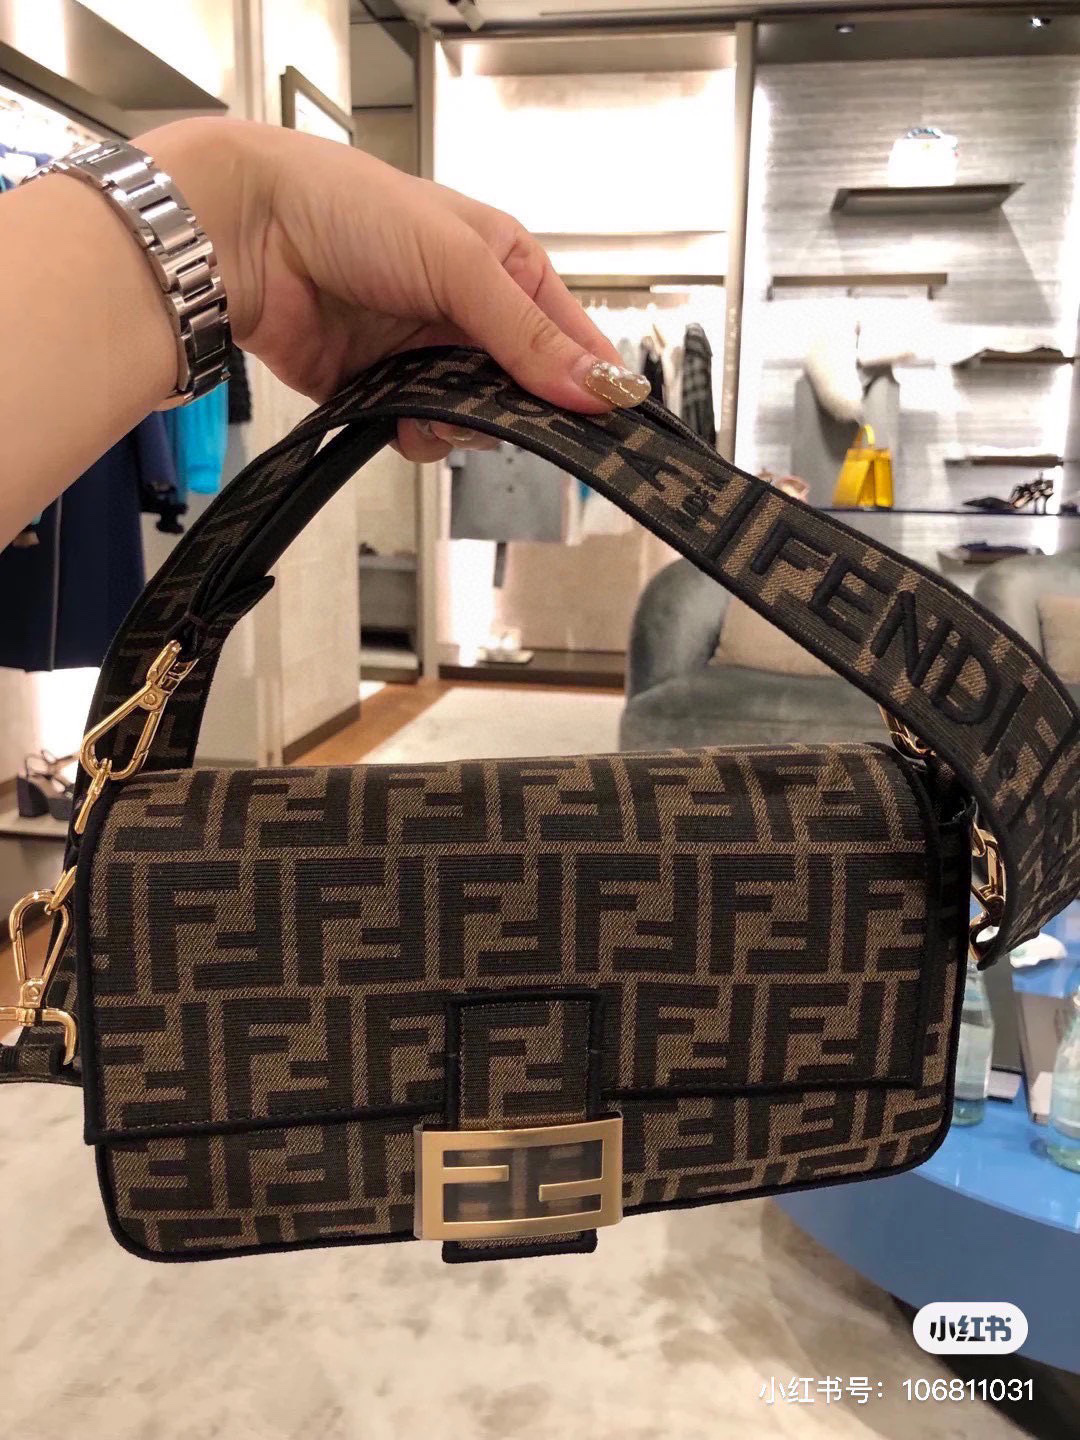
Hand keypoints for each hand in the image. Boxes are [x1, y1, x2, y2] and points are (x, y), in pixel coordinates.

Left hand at [142, 118, 650, 460]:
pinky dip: (418, 437)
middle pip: (526, 391)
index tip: (604, 420)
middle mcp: (471, 315)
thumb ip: (529, 334)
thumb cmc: (349, 211)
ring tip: (431, 405)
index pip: (570, 337)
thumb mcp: (460, 264)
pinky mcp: (383, 391)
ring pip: (476, 422)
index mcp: (505, 267)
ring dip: (461, 427)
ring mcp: (426, 355)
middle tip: (494, 407)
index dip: (589, 380)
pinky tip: (400, 420)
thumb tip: (602, 386)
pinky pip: (424, 436)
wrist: (248, 235)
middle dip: (515, 409)